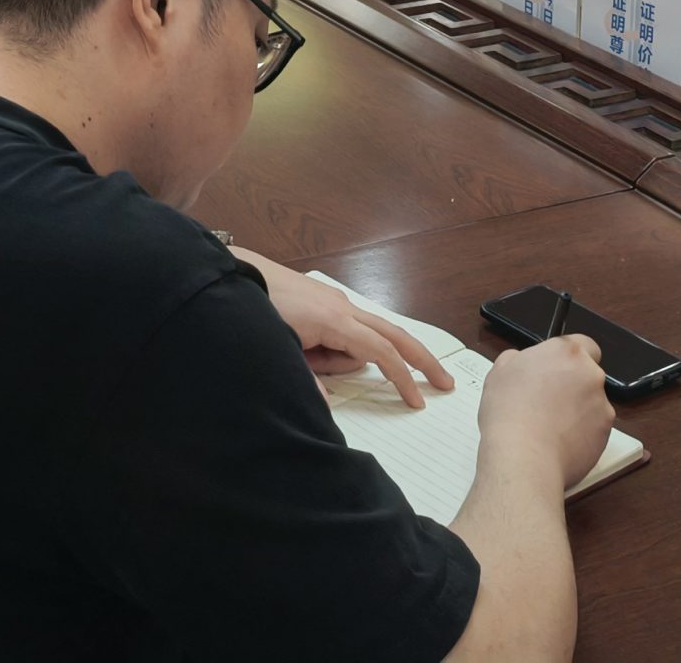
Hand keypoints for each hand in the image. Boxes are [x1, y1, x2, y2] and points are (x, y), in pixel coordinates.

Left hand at [235, 253, 454, 409]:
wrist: (236, 273)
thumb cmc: (258, 310)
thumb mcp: (281, 352)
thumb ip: (307, 382)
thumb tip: (327, 407)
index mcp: (337, 322)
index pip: (382, 354)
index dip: (402, 379)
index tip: (417, 401)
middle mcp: (344, 306)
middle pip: (394, 334)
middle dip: (420, 358)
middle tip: (444, 382)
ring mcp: (335, 299)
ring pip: (363, 334)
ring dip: (350, 358)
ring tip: (304, 359)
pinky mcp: (324, 298)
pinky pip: (345, 327)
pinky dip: (343, 345)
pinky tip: (310, 350)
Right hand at [478, 336, 615, 491]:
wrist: (523, 457)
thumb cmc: (508, 412)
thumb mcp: (499, 371)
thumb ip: (517, 359)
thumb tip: (521, 362)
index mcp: (567, 351)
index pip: (584, 344)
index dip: (570, 359)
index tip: (556, 371)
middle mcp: (591, 374)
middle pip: (588, 375)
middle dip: (573, 386)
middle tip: (547, 401)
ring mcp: (602, 405)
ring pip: (592, 404)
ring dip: (577, 411)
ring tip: (549, 427)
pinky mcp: (605, 434)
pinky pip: (594, 429)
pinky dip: (581, 434)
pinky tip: (558, 442)